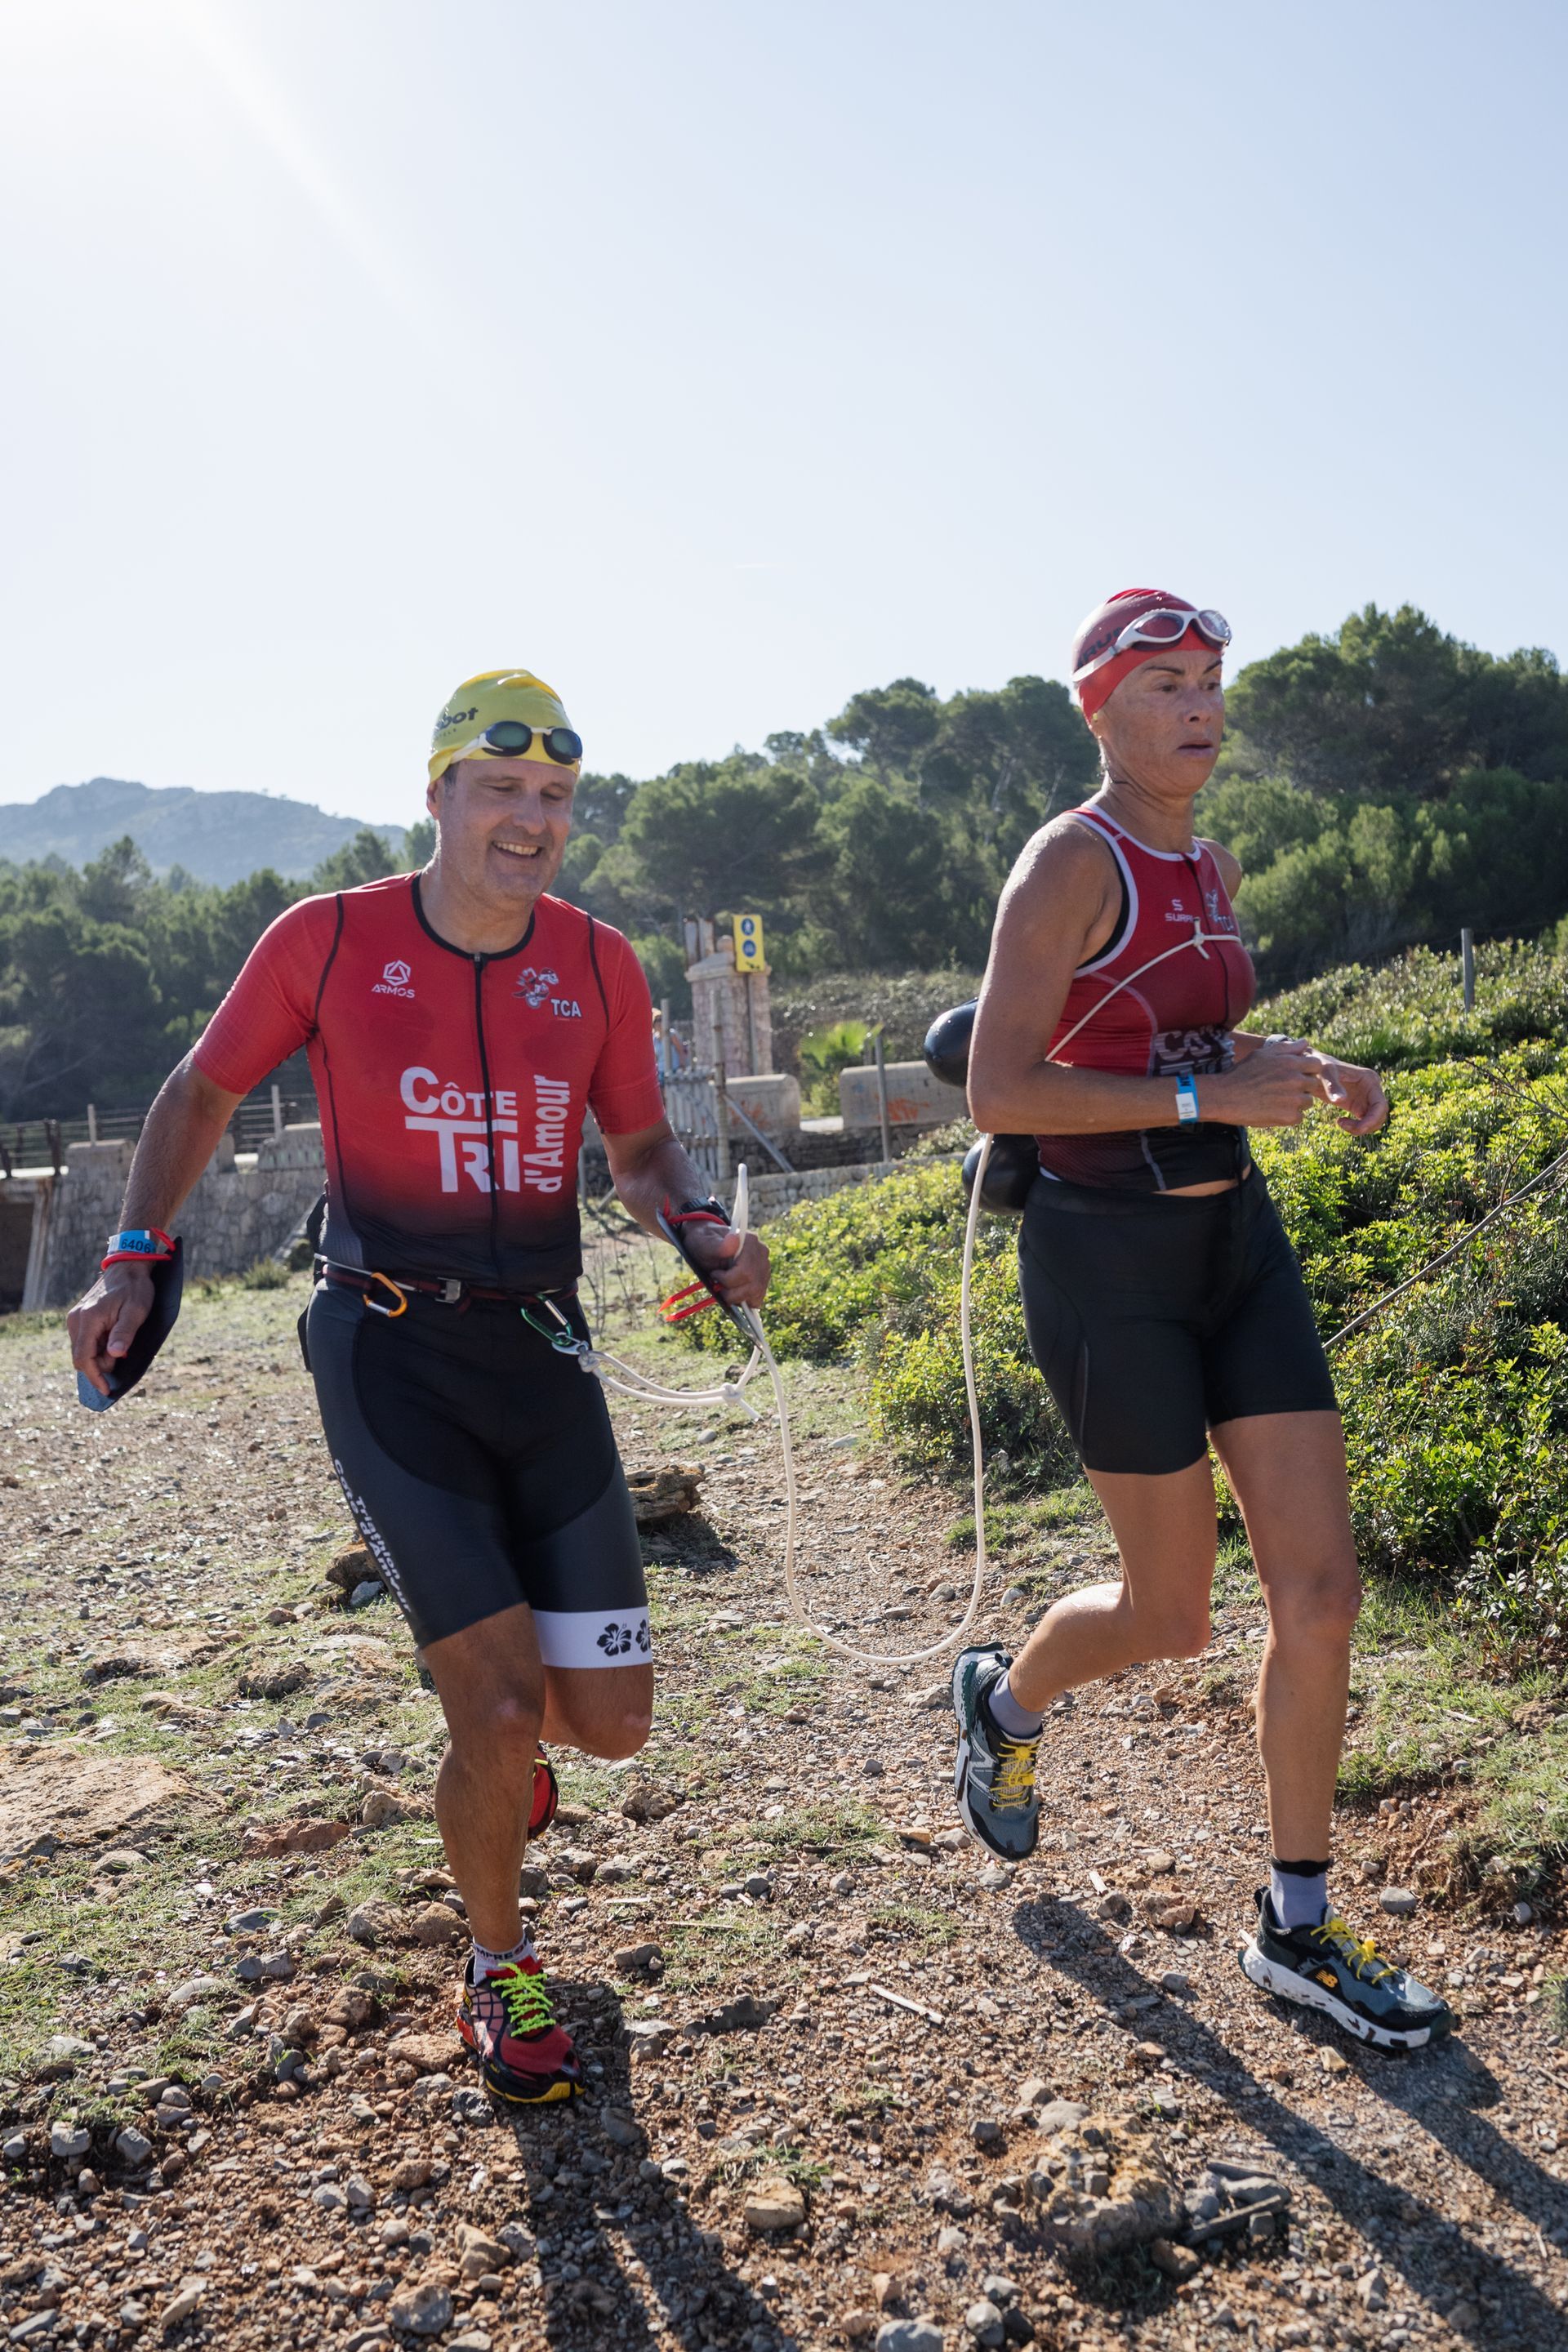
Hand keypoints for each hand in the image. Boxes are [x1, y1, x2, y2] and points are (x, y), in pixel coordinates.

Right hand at [68, 1266, 153, 1396]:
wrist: (127, 1267)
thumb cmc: (135, 1289)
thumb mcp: (136, 1311)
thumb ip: (124, 1333)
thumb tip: (114, 1356)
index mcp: (88, 1320)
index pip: (83, 1358)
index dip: (94, 1377)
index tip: (106, 1391)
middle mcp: (76, 1320)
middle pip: (82, 1357)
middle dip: (100, 1365)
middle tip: (123, 1354)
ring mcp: (75, 1318)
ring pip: (83, 1349)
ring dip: (100, 1355)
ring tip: (120, 1342)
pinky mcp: (79, 1317)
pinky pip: (85, 1340)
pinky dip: (98, 1346)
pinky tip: (113, 1338)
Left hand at [678, 1222, 771, 1310]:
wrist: (708, 1245)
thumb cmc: (705, 1243)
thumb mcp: (704, 1243)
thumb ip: (716, 1245)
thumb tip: (733, 1240)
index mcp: (750, 1242)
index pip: (746, 1271)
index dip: (728, 1279)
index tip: (714, 1274)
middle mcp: (761, 1253)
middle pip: (753, 1284)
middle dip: (731, 1291)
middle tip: (717, 1285)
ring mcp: (764, 1267)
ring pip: (756, 1292)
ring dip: (736, 1297)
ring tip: (723, 1289)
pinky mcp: (763, 1279)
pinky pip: (758, 1297)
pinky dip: (744, 1300)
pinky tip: (732, 1293)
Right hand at [1202, 1036, 1325, 1128]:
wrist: (1224, 1097)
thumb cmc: (1242, 1073)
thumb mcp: (1262, 1054)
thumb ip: (1287, 1048)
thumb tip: (1306, 1042)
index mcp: (1291, 1063)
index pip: (1316, 1065)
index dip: (1307, 1070)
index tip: (1296, 1075)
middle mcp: (1296, 1080)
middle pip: (1313, 1084)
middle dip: (1302, 1087)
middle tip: (1281, 1090)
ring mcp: (1294, 1099)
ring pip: (1307, 1102)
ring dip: (1296, 1102)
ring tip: (1275, 1101)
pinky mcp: (1289, 1116)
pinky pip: (1299, 1117)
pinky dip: (1288, 1116)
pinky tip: (1272, 1111)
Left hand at [1312, 1054, 1387, 1134]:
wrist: (1313, 1070)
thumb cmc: (1319, 1067)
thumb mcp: (1324, 1073)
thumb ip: (1332, 1086)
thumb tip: (1340, 1100)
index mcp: (1370, 1080)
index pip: (1381, 1105)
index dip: (1373, 1120)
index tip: (1358, 1128)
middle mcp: (1372, 1089)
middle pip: (1380, 1115)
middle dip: (1366, 1126)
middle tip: (1344, 1125)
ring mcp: (1366, 1098)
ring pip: (1374, 1121)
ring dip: (1361, 1128)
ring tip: (1341, 1123)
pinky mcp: (1358, 1106)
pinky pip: (1365, 1121)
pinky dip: (1356, 1127)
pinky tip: (1340, 1122)